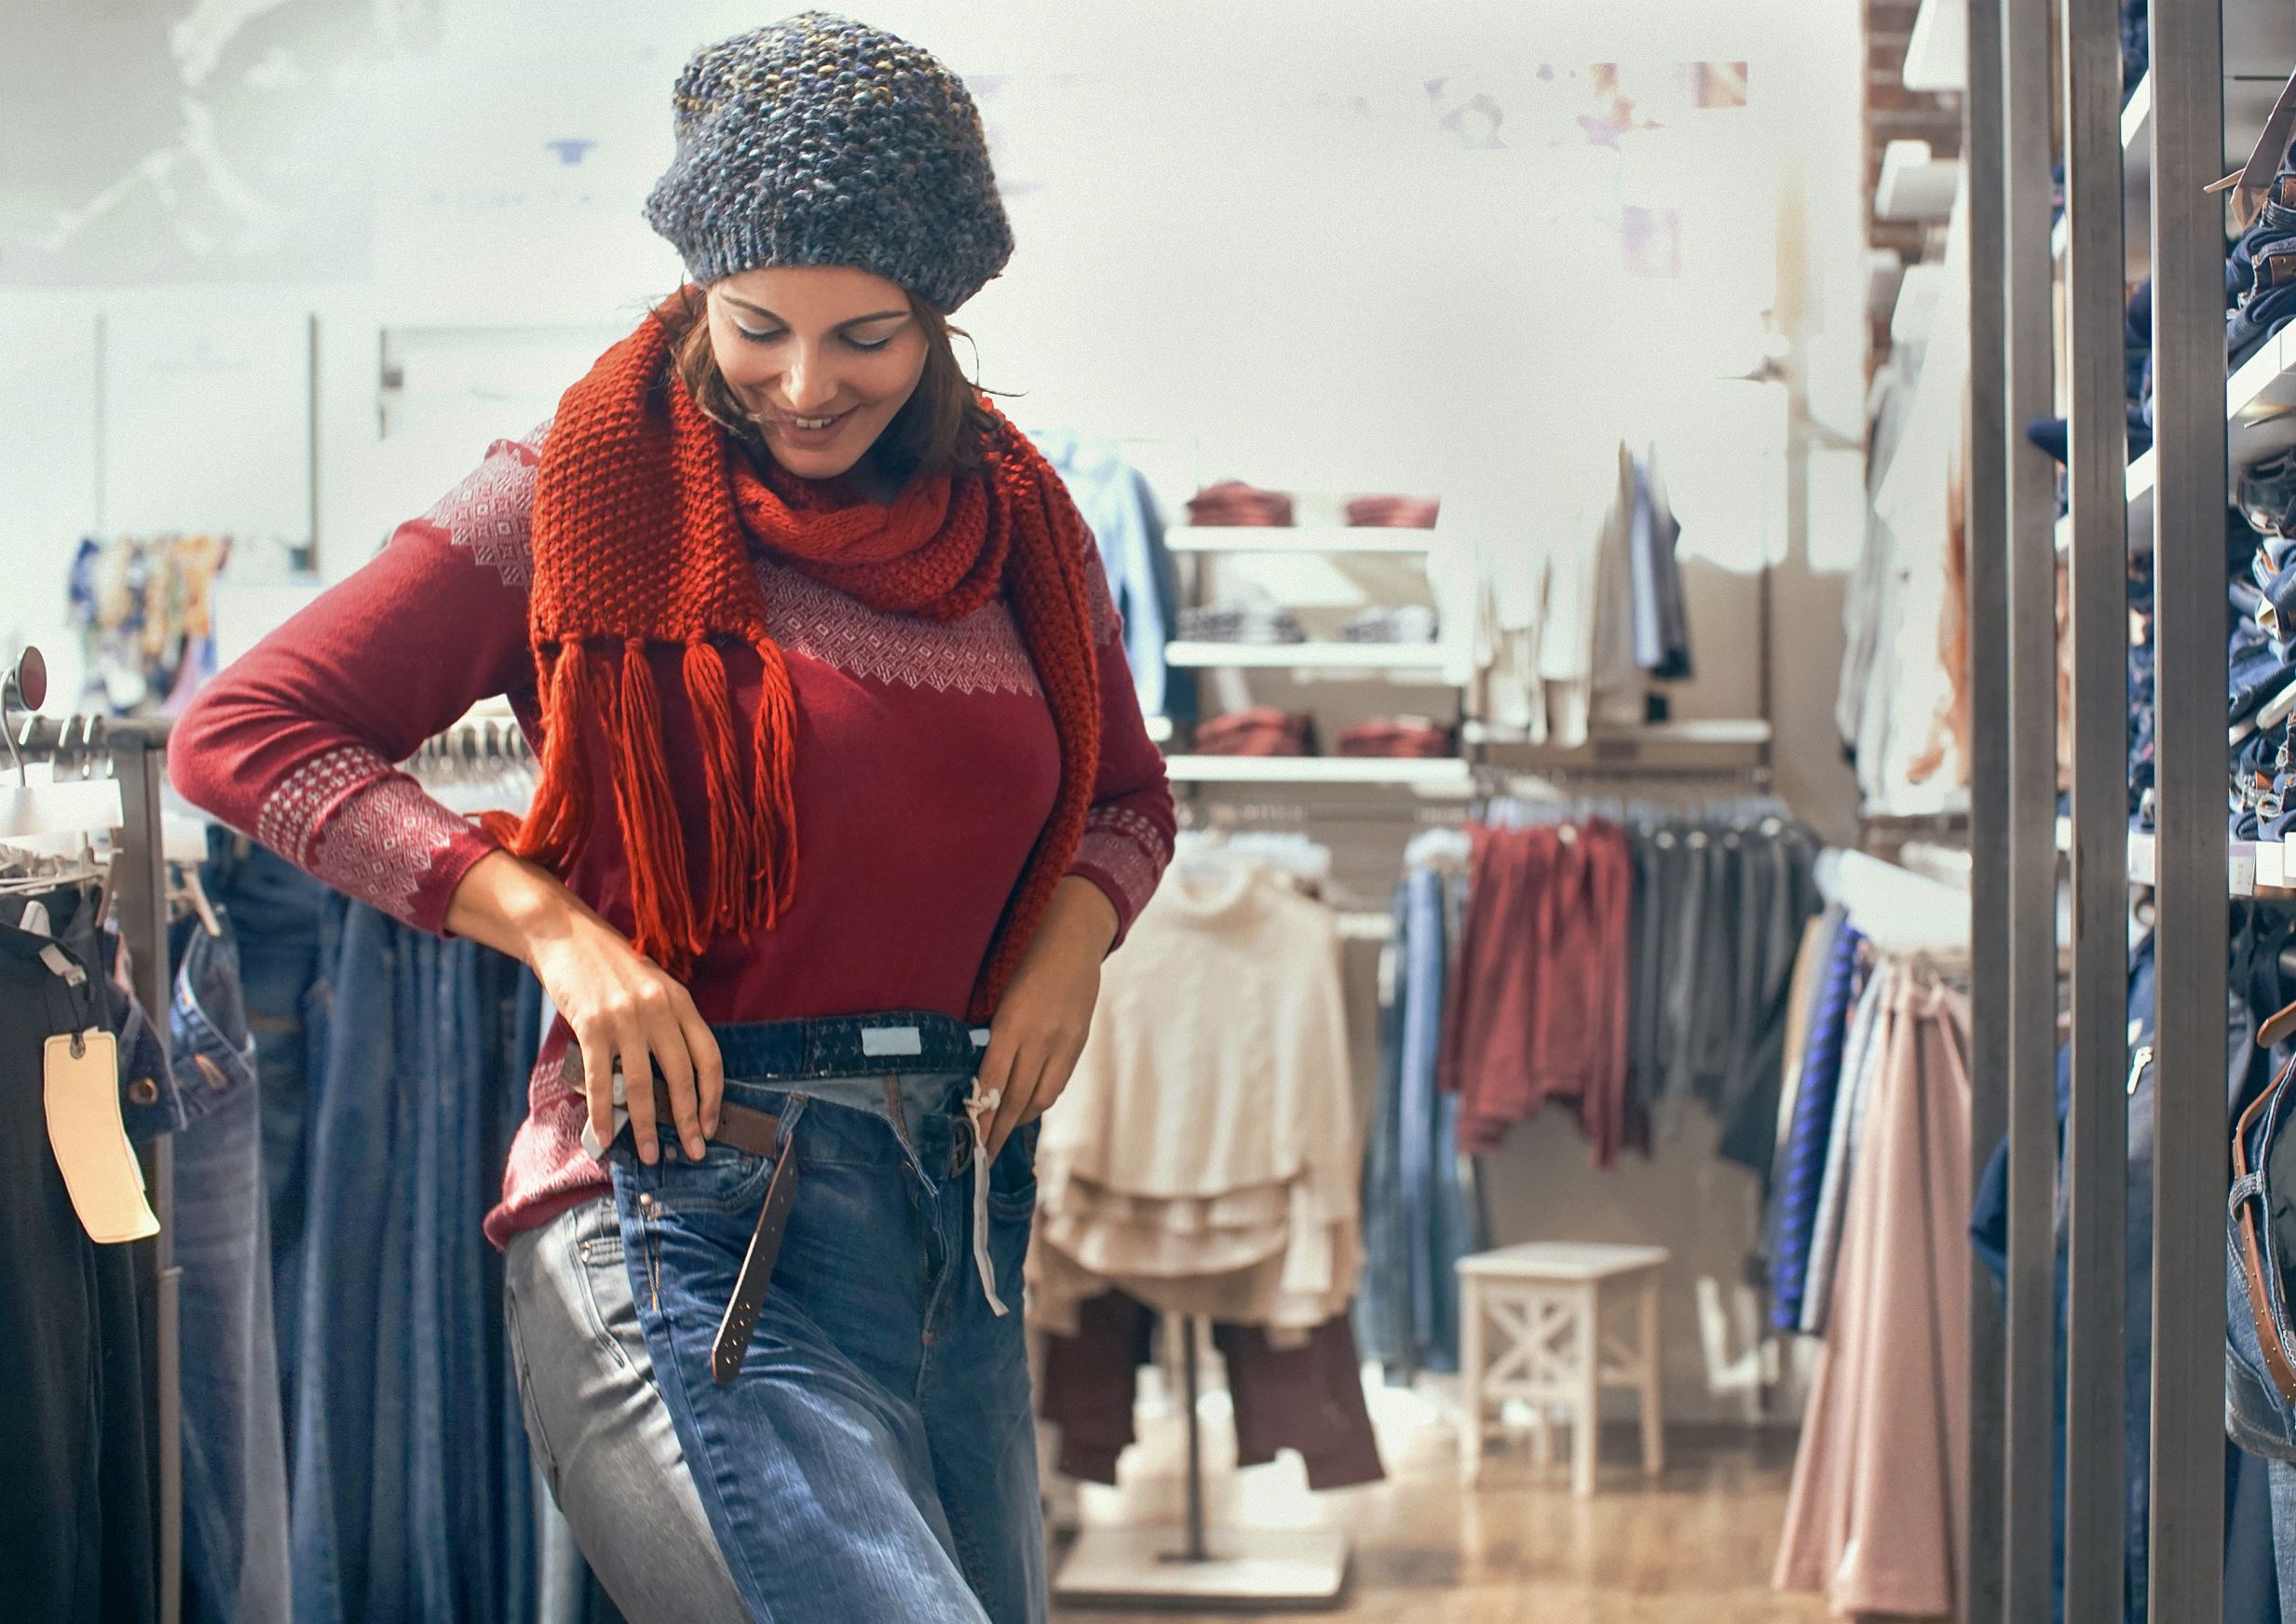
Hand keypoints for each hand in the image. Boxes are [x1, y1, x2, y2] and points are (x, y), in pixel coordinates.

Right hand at [446, 849, 721, 1165]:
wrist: (567, 937)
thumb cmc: (611, 968)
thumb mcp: (652, 988)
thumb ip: (667, 1024)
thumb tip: (675, 1080)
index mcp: (679, 1001)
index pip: (709, 1056)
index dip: (713, 1095)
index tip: (712, 1125)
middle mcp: (658, 1009)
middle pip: (682, 1075)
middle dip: (688, 1120)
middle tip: (692, 1152)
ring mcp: (625, 1017)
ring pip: (642, 1084)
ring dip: (645, 1126)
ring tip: (648, 1155)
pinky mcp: (592, 1025)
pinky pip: (601, 1079)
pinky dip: (603, 1112)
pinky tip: (604, 1136)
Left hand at [975, 877, 1118, 1157]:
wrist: (1075, 940)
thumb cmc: (1027, 963)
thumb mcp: (1002, 996)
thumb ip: (995, 1038)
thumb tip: (980, 1081)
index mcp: (1012, 1023)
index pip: (993, 1082)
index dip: (983, 1118)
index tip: (973, 1143)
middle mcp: (1040, 1037)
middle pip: (1016, 1097)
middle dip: (999, 1130)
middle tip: (984, 1156)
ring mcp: (1064, 1042)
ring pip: (1041, 1096)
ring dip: (1020, 1118)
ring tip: (1003, 1132)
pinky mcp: (1079, 1044)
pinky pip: (1058, 1082)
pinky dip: (1040, 1099)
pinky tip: (1027, 1105)